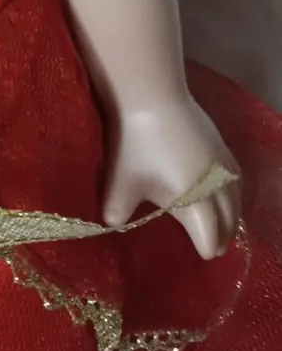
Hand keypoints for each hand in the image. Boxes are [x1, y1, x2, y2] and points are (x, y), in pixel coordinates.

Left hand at [103, 94, 240, 258]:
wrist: (151, 95)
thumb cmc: (136, 142)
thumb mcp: (121, 182)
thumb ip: (117, 212)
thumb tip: (112, 227)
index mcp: (195, 198)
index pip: (210, 234)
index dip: (206, 246)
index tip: (203, 255)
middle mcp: (216, 183)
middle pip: (228, 219)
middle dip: (222, 235)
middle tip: (213, 246)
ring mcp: (222, 163)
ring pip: (236, 199)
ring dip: (231, 216)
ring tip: (222, 226)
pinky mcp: (222, 146)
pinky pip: (237, 179)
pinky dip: (235, 194)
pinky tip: (226, 193)